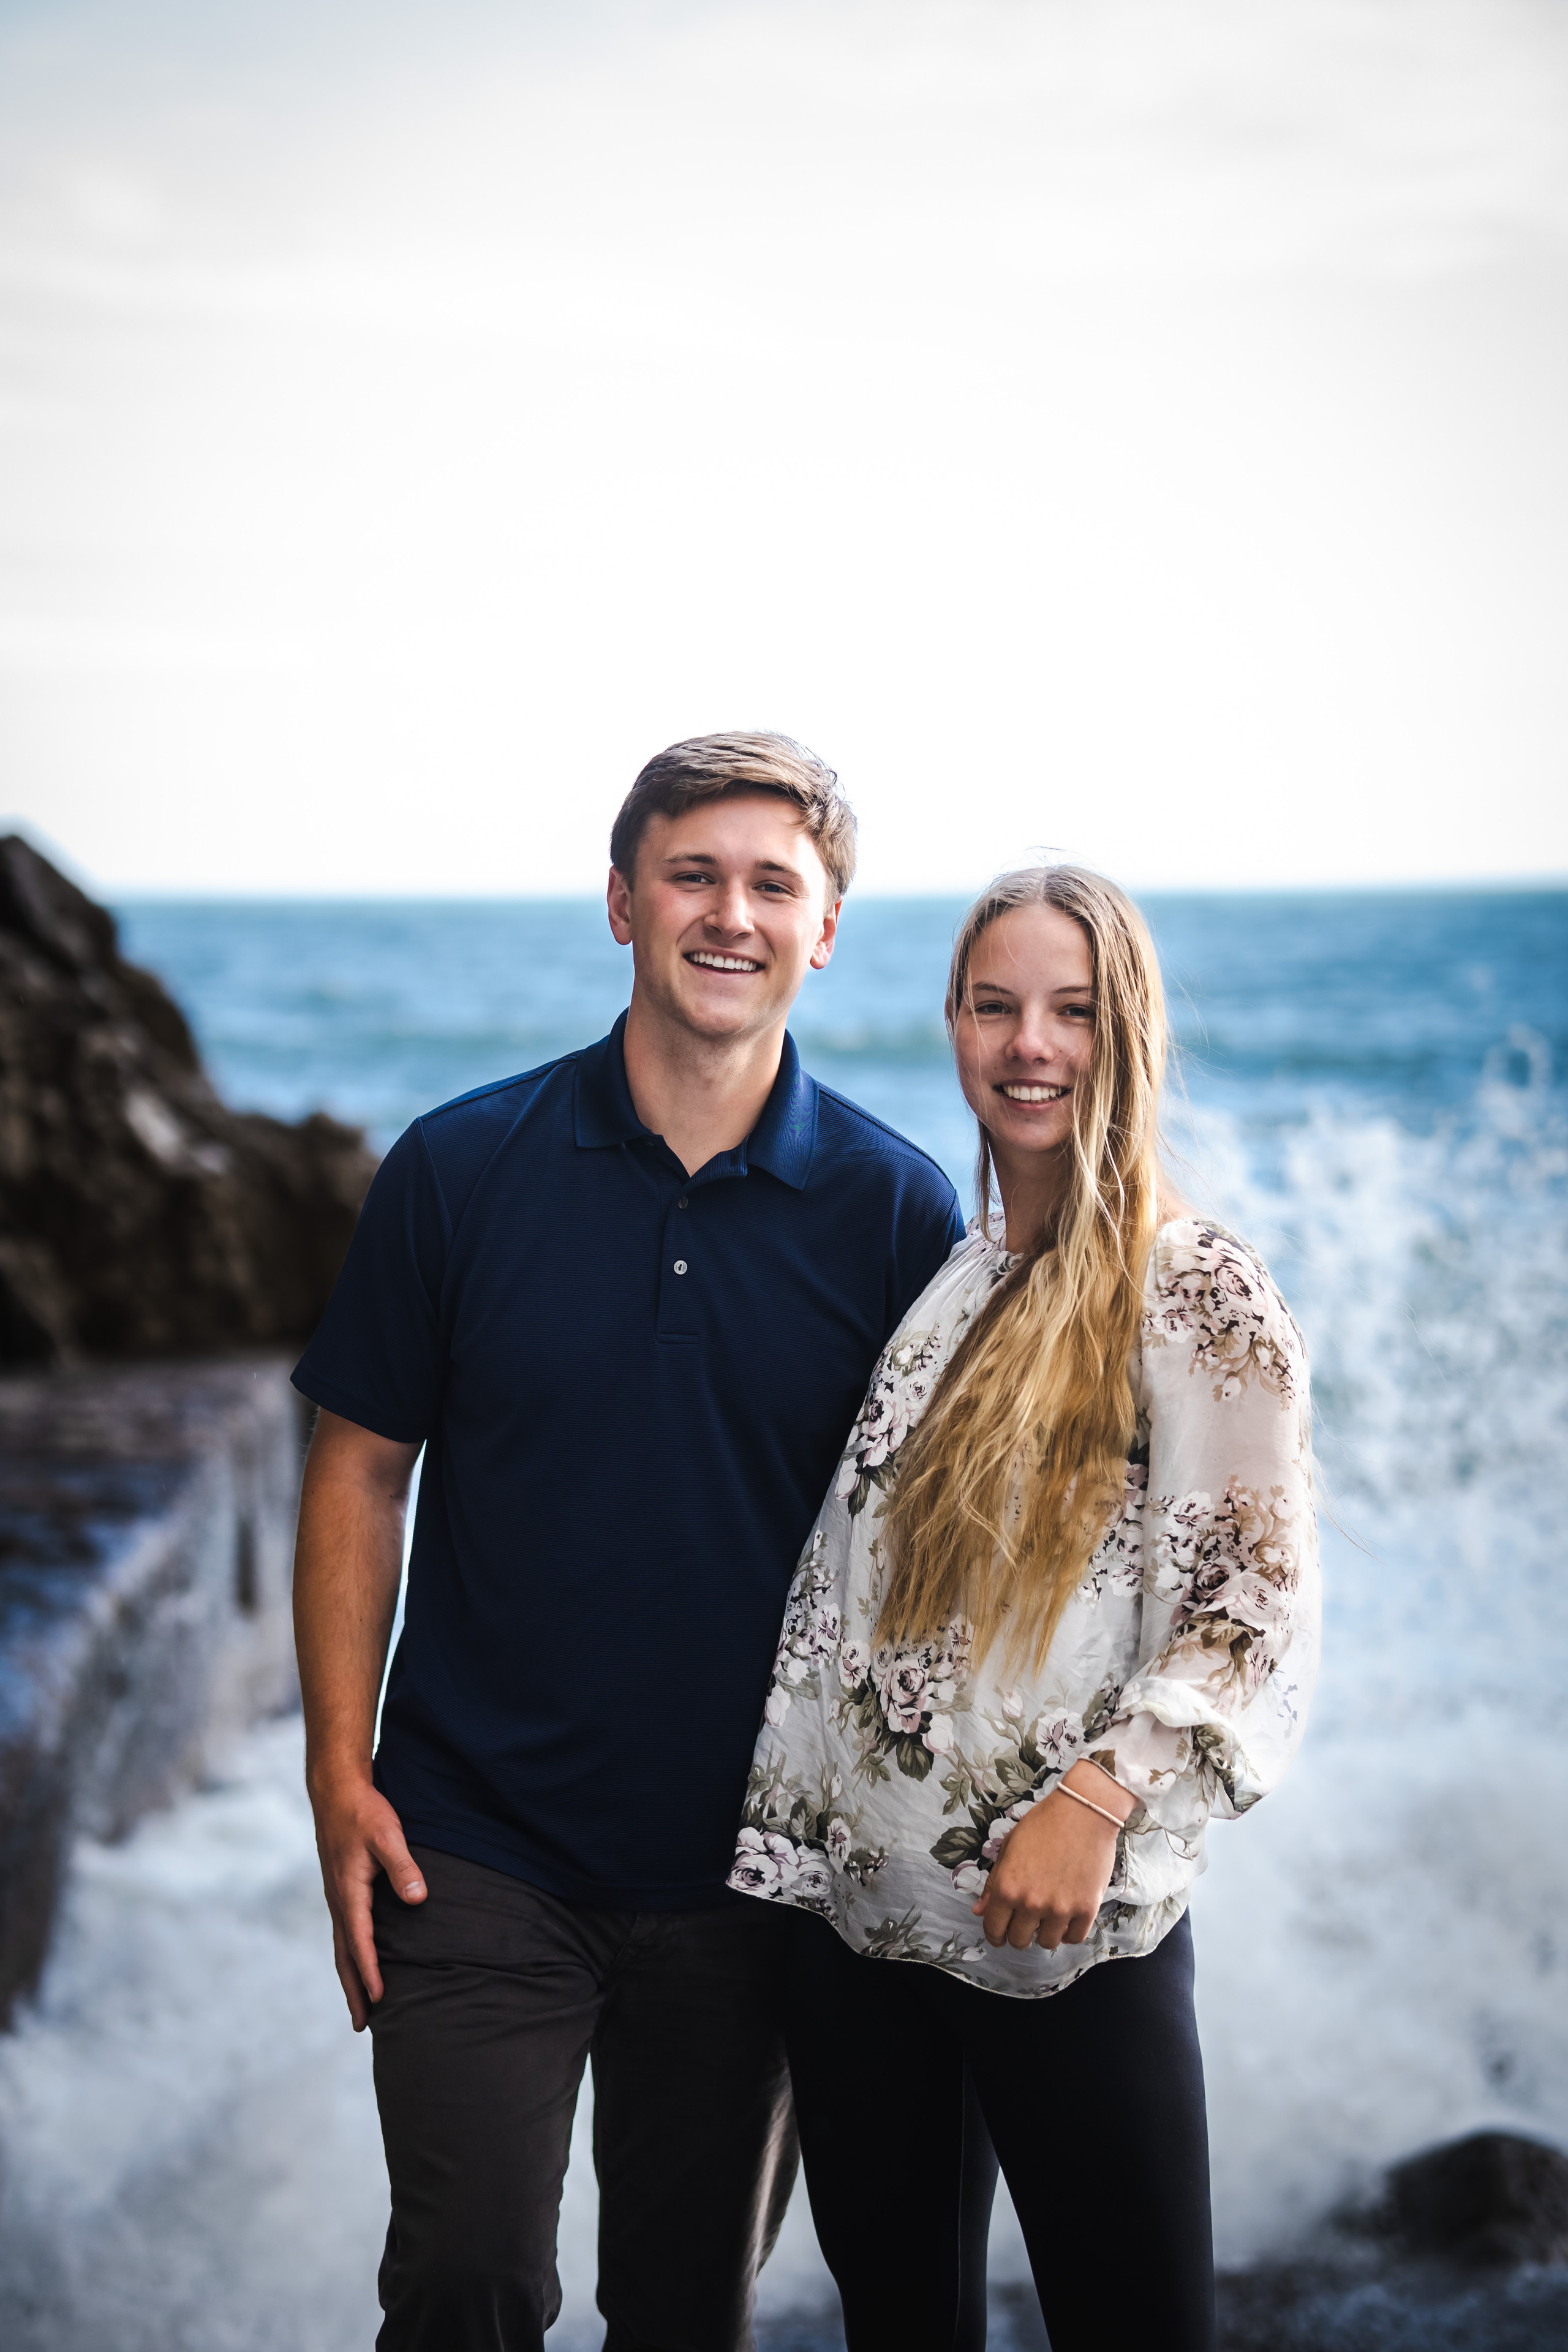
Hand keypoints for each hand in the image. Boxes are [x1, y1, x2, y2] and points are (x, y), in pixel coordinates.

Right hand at [308, 1767, 426, 2029]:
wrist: (336, 1790)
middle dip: (353, 1990)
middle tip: (363, 2026)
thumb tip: (417, 1899)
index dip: (370, 1971)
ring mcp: (336, 1896)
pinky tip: (358, 1963)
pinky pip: (344, 1932)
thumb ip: (403, 1866)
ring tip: (360, 2008)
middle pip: (344, 1955)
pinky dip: (349, 1956)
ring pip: (341, 1947)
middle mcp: (338, 1900)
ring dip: (350, 1977)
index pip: (361, 1940)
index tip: (380, 1999)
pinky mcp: (340, 1890)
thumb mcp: (388, 1834)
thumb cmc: (365, 1811)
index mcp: (349, 1891)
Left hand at [972, 1771, 1129, 1952]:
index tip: (1000, 1933)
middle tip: (1025, 1921)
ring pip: (1047, 1943)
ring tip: (1048, 1915)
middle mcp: (1031, 1903)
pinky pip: (1074, 1938)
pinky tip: (1066, 1918)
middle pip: (1019, 1941)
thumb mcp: (1009, 1848)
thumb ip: (994, 1883)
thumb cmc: (1043, 1824)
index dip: (995, 1935)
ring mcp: (1060, 1909)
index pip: (994, 1929)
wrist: (1084, 1812)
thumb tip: (978, 1911)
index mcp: (1007, 1887)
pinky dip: (1068, 1932)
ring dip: (1045, 1932)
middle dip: (1019, 1934)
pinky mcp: (1087, 1909)